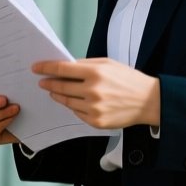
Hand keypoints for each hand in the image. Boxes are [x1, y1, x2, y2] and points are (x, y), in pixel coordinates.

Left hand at [32, 58, 160, 129]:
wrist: (148, 101)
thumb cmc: (129, 80)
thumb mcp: (109, 64)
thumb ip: (86, 65)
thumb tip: (66, 67)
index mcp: (95, 73)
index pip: (62, 69)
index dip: (46, 67)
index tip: (36, 68)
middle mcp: (93, 91)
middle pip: (60, 86)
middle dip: (48, 83)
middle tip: (42, 81)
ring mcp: (94, 108)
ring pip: (66, 101)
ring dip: (58, 95)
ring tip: (54, 91)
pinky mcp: (96, 121)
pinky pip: (77, 113)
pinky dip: (73, 107)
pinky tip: (74, 101)